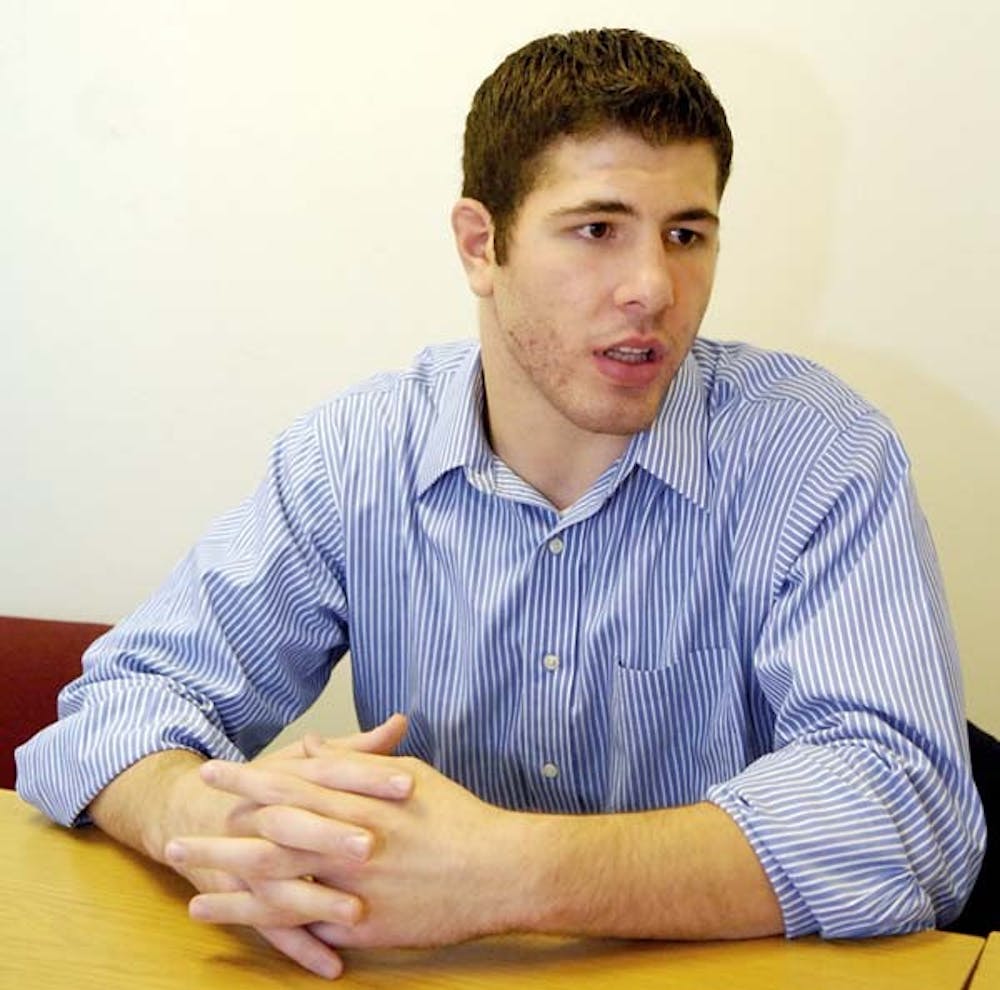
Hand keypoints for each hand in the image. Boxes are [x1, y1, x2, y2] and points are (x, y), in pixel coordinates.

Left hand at [171, 733, 525, 950]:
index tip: (211, 774)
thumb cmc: (454, 817)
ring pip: (273, 888)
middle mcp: (343, 844)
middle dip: (217, 840)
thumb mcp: (407, 774)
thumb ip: (355, 763)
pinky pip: (302, 926)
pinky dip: (264, 924)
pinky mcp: (361, 926)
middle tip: (176, 841)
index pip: (287, 787)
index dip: (245, 781)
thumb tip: (315, 746)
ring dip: (227, 889)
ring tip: (189, 890)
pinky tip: (239, 926)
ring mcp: (349, 888)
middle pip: (266, 840)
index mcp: (354, 802)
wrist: (495, 870)